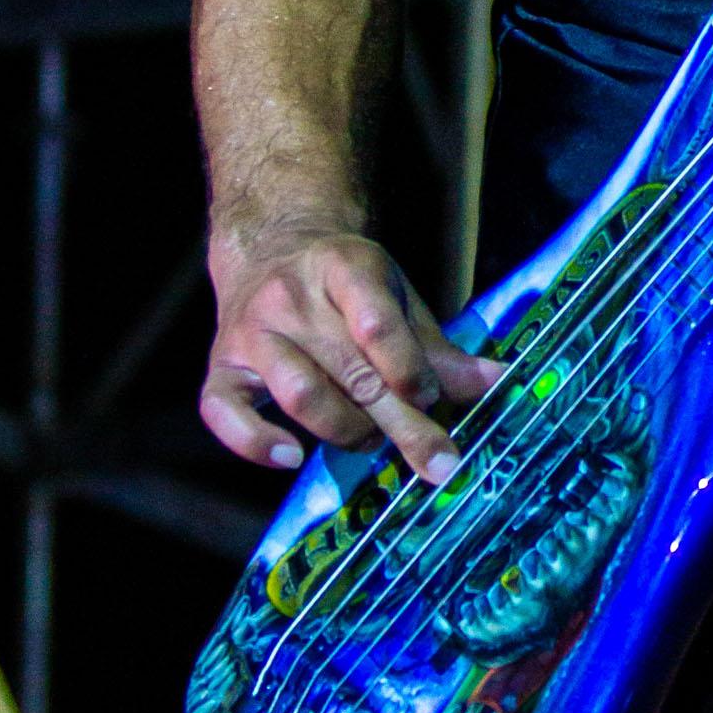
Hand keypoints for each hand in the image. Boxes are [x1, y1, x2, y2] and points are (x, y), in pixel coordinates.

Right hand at [199, 231, 496, 484]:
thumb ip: (436, 346)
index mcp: (343, 267)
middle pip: (350, 371)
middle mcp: (291, 298)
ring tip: (372, 441)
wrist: (271, 250)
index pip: (376, 321)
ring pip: (300, 394)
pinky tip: (292, 458)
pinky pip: (223, 413)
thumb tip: (493, 383)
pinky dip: (255, 443)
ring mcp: (251, 333)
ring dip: (347, 431)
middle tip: (438, 463)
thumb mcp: (396, 297)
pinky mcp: (220, 367)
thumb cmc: (347, 286)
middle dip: (400, 422)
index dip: (409, 368)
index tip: (432, 399)